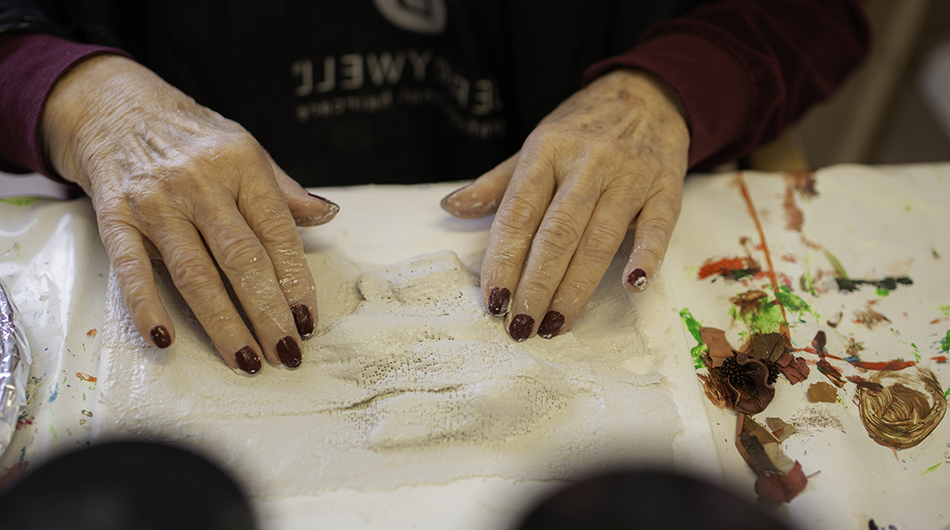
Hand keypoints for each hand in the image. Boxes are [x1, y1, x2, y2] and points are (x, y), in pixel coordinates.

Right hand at [41, 55, 337, 373]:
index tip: (308, 321)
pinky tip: (166, 340)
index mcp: (241, 164)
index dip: (297, 281)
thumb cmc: (192, 138)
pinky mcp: (114, 217)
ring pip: (196, 274)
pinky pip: (132, 270)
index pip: (278, 233)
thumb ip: (284, 192)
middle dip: (268, 313)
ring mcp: (155, 201)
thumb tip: (329, 215)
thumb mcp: (245, 150)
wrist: (113, 107)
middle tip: (286, 353)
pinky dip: (147, 307)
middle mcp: (200, 182)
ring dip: (223, 324)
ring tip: (247, 360)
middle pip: (242, 260)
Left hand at [441, 69, 688, 340]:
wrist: (650, 94)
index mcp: (546, 152)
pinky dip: (645, 256)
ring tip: (556, 323)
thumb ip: (497, 184)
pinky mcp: (665, 188)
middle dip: (536, 286)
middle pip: (556, 234)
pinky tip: (631, 286)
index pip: (518, 214)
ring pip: (599, 239)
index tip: (493, 300)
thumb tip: (450, 208)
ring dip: (576, 287)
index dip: (503, 260)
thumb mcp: (536, 144)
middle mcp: (586, 164)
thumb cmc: (584, 127)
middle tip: (521, 325)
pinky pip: (656, 226)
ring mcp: (629, 176)